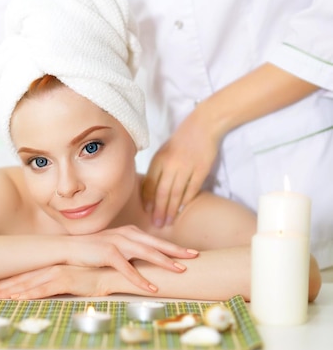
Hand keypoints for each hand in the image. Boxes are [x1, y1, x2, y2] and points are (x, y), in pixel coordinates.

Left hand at [0, 265, 112, 299]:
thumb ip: (54, 281)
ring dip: (8, 291)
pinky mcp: (65, 279)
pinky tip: (17, 297)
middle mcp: (48, 268)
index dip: (2, 282)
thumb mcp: (69, 277)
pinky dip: (28, 293)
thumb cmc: (92, 275)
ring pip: (26, 284)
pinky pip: (43, 289)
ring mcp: (56, 272)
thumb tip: (41, 289)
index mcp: (47, 267)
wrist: (112, 270)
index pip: (21, 275)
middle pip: (18, 279)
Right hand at [64, 225, 196, 291]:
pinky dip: (140, 279)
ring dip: (164, 262)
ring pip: (146, 253)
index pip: (156, 240)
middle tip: (195, 257)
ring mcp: (117, 242)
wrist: (69, 248)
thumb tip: (148, 260)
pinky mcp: (107, 253)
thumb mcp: (115, 245)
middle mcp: (126, 234)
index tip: (192, 253)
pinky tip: (151, 288)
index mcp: (130, 232)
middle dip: (177, 251)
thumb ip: (131, 249)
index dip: (174, 247)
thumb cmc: (93, 250)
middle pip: (156, 244)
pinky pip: (127, 268)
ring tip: (180, 271)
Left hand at [142, 108, 219, 226]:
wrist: (203, 125)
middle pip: (161, 192)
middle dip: (158, 210)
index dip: (147, 199)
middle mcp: (170, 164)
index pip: (149, 183)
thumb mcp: (164, 151)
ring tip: (167, 221)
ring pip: (176, 193)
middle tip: (156, 224)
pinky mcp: (201, 169)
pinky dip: (186, 201)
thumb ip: (157, 168)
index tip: (146, 211)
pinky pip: (192, 189)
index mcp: (159, 159)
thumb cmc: (181, 140)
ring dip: (171, 209)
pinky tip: (181, 210)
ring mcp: (186, 167)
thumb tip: (149, 189)